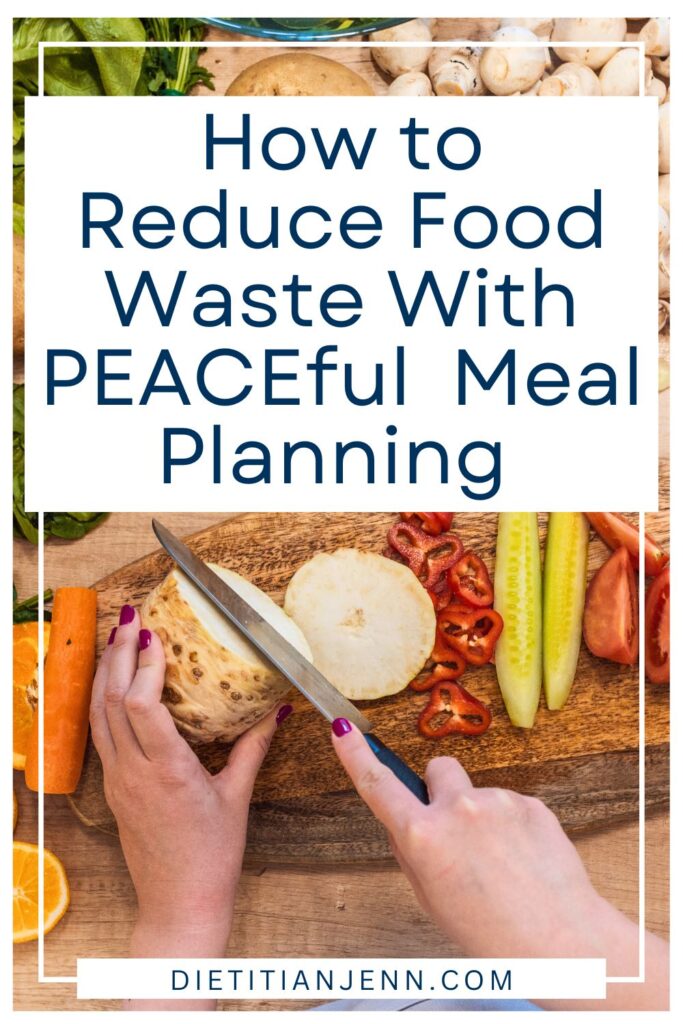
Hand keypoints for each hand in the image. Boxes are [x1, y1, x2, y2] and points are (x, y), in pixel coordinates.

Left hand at [90, 604, 291, 1007]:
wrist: (178, 904)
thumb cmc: (211, 856)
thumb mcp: (237, 797)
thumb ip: (254, 747)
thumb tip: (277, 708)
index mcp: (167, 772)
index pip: (141, 707)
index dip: (144, 666)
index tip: (156, 635)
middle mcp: (133, 773)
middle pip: (111, 701)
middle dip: (118, 653)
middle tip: (131, 617)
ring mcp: (118, 781)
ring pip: (97, 715)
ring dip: (105, 672)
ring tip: (116, 638)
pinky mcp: (114, 788)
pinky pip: (101, 734)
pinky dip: (104, 700)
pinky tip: (113, 683)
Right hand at [331, 721, 667, 1010]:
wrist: (561, 941)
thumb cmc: (493, 933)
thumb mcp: (431, 900)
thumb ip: (412, 853)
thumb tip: (406, 821)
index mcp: (424, 838)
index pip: (378, 784)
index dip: (355, 754)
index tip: (341, 729)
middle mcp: (458, 810)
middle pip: (438, 770)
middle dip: (441, 791)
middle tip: (456, 832)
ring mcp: (497, 801)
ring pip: (477, 794)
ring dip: (482, 817)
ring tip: (501, 864)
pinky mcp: (531, 803)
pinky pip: (510, 805)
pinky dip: (512, 827)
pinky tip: (523, 861)